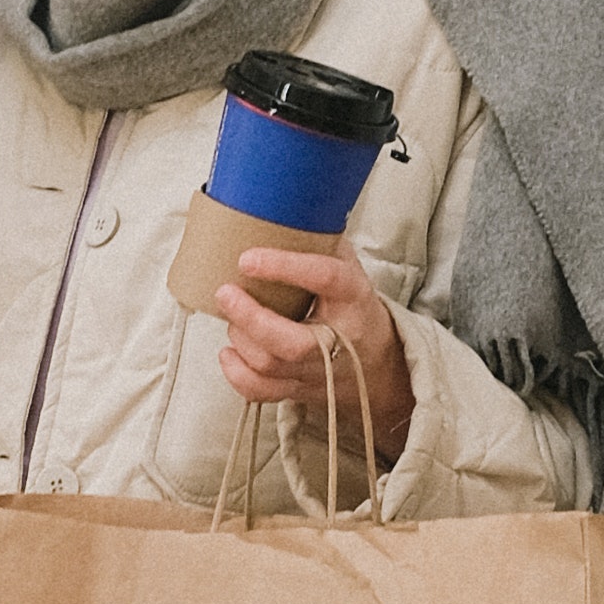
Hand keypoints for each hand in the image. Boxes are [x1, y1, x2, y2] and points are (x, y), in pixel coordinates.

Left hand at [216, 235, 415, 483]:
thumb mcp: (351, 270)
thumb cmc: (356, 309)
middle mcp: (339, 342)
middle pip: (290, 344)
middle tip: (224, 292)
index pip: (325, 279)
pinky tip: (229, 352)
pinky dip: (237, 374)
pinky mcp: (300, 391)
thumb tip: (286, 210)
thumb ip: (323, 244)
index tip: (248, 258)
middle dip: (250, 319)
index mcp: (354, 300)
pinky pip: (262, 393)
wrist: (379, 365)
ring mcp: (318, 373)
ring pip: (270, 366)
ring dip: (240, 339)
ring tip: (233, 315)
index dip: (285, 267)